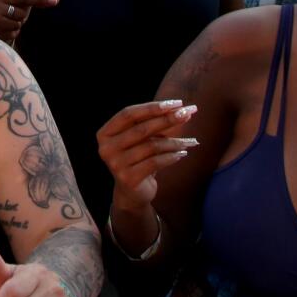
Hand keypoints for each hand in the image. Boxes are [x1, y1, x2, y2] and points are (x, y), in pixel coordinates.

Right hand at [97, 99, 196, 215]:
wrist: (132, 193)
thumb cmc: (138, 159)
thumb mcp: (142, 139)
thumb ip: (155, 124)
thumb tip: (184, 110)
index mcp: (105, 133)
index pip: (129, 113)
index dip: (152, 107)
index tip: (176, 103)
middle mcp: (106, 148)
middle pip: (141, 128)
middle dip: (167, 119)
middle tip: (188, 113)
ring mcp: (116, 164)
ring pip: (151, 146)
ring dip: (174, 142)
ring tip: (190, 141)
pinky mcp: (128, 178)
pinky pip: (155, 162)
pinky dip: (171, 157)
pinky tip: (182, 154)